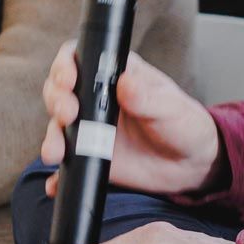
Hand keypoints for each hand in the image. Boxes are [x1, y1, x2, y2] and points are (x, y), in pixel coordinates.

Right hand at [41, 43, 222, 197]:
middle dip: (57, 100)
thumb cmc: (184, 124)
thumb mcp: (170, 108)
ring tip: (56, 152)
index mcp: (116, 75)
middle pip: (60, 91)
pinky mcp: (89, 157)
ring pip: (58, 127)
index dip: (67, 65)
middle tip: (68, 114)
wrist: (191, 164)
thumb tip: (125, 82)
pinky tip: (55, 184)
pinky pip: (67, 165)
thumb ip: (147, 97)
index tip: (69, 80)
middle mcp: (97, 99)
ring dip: (52, 138)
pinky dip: (56, 176)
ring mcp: (90, 129)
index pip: (81, 59)